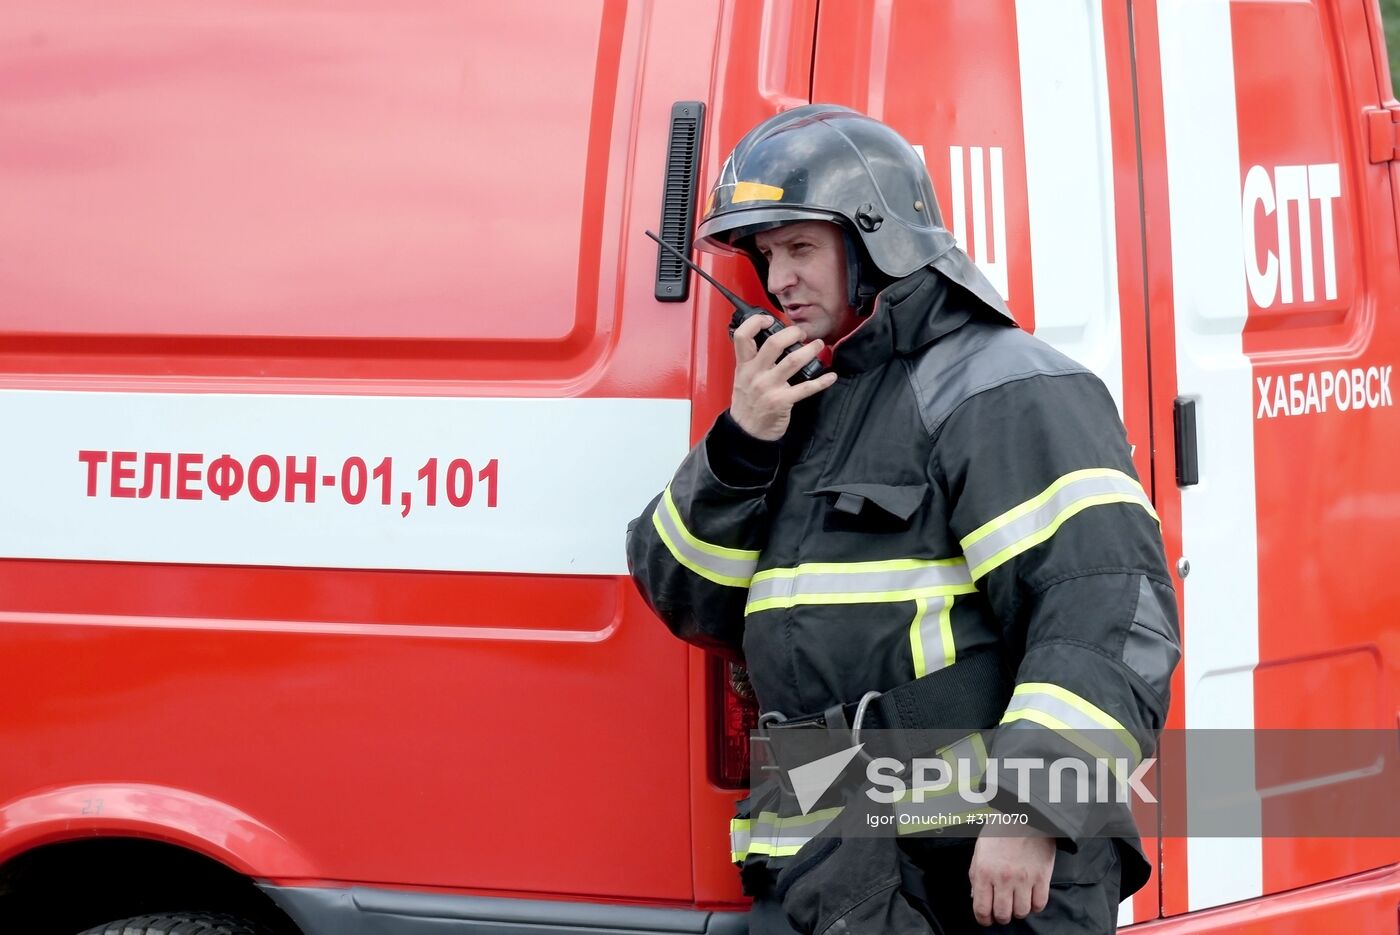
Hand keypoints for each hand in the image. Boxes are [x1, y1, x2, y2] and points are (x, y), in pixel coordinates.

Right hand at [729, 315, 838, 440]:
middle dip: (793, 333)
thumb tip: (775, 341)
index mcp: (744, 366)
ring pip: (793, 361)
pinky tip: (831, 376)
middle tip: (802, 334)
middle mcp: (755, 374)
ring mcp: (769, 387)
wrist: (747, 432)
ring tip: (819, 347)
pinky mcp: (782, 401)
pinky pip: (806, 388)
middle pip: (774, 343)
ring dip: (811, 351)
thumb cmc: (747, 404)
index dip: (756, 322)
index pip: (743, 336)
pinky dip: (821, 381)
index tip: (769, 319)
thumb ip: (754, 361)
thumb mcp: (742, 378)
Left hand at [969, 833, 1055, 925]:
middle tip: (1002, 911)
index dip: (983, 919)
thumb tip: (976, 897)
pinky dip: (1034, 906)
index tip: (986, 919)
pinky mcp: (1042, 877)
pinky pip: (1039, 904)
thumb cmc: (1000, 832)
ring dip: (1018, 911)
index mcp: (984, 871)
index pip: (981, 909)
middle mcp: (1003, 878)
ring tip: (1016, 902)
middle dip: (1000, 917)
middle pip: (1002, 915)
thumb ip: (976, 876)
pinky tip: (1030, 897)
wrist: (1025, 815)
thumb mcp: (980, 851)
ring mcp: (1024, 879)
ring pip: (1022, 913)